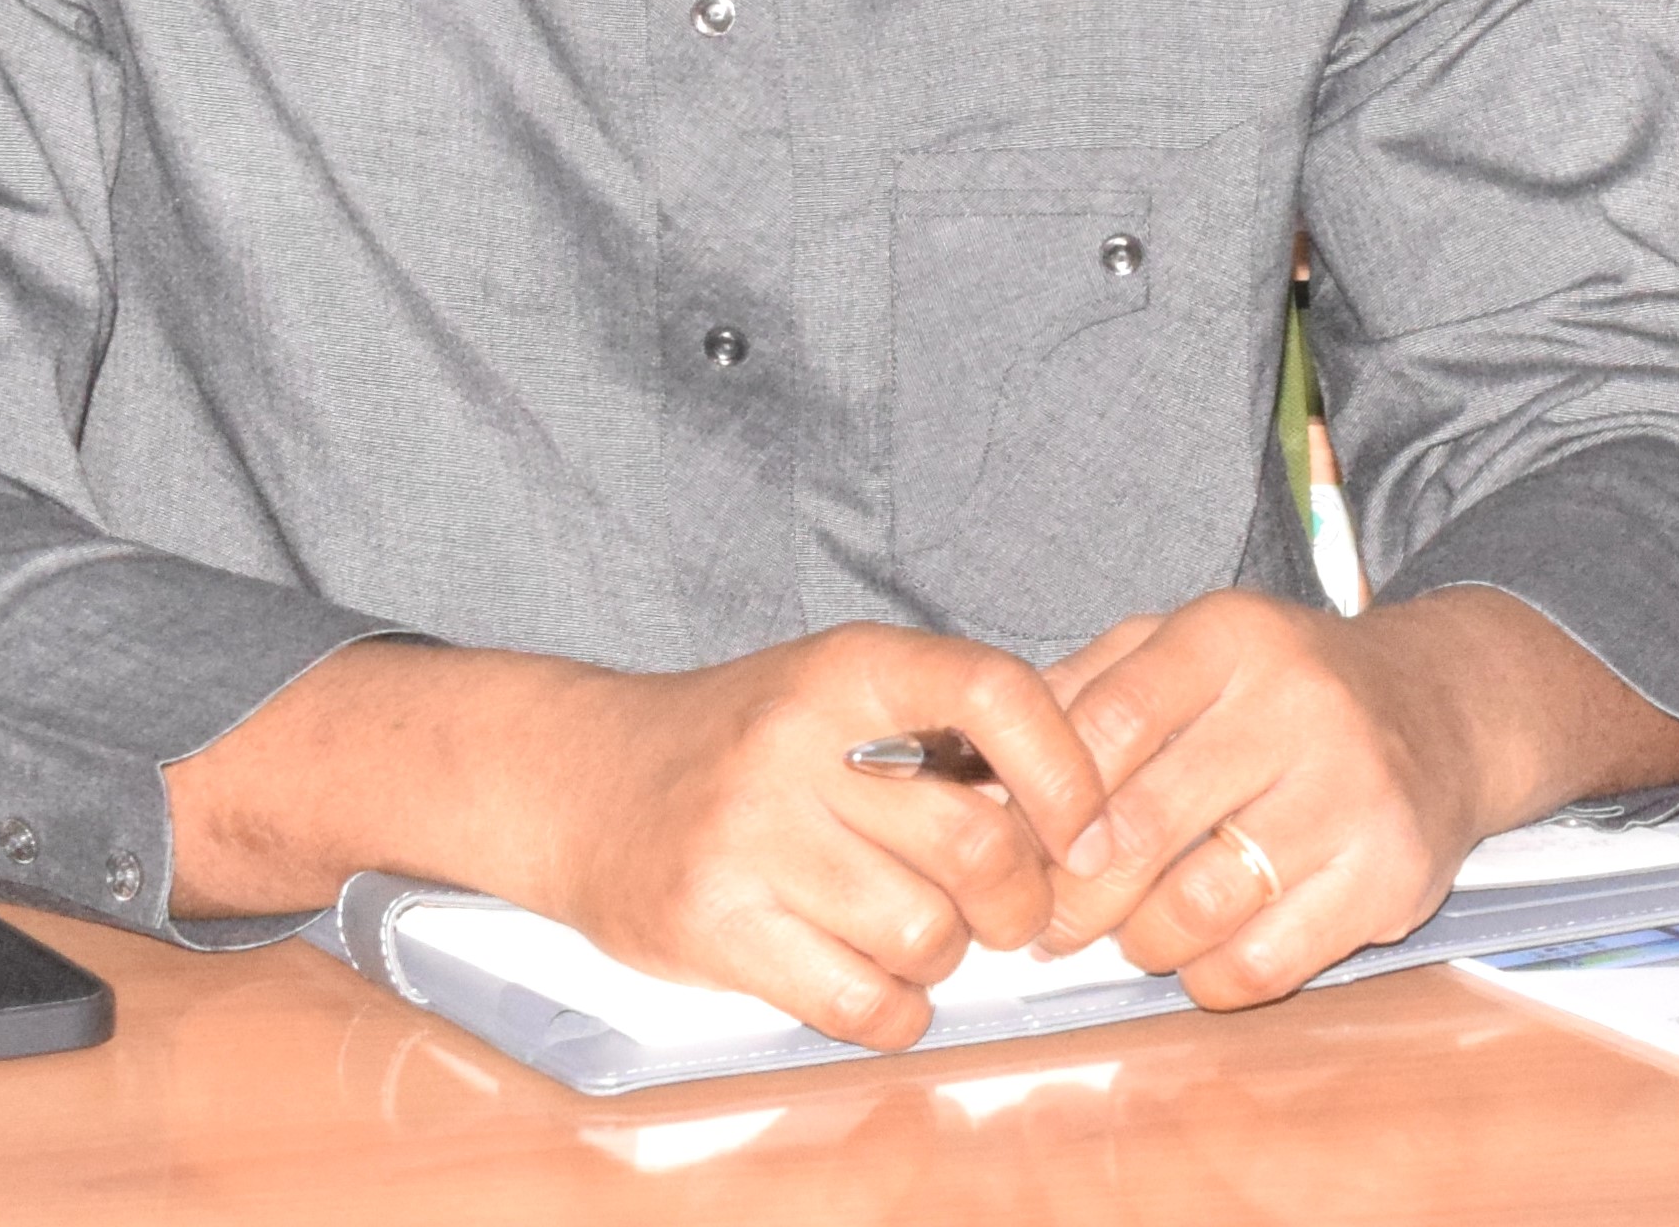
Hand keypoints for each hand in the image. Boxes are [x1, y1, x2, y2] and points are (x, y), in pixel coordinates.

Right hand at [168, 626, 1113, 1050]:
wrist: (581, 783)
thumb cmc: (750, 741)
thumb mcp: (842, 690)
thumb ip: (952, 728)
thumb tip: (1097, 799)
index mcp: (848, 668)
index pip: (995, 692)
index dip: (1068, 767)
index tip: (1088, 825)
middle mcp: (795, 745)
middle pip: (976, 843)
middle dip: (1023, 897)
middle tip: (1016, 910)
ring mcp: (746, 840)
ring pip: (923, 933)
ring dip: (948, 955)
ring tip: (925, 937)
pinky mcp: (709, 929)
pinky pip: (857, 1001)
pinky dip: (896, 1011)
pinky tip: (884, 987)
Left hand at [1025, 587, 1678, 1006]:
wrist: (1447, 712)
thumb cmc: (1282, 691)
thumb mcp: (1186, 650)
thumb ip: (1080, 694)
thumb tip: (972, 780)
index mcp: (1235, 637)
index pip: (1103, 726)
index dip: (1045, 806)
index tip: (1026, 846)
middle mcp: (1301, 704)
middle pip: (1134, 831)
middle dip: (1073, 895)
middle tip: (1057, 917)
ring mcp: (1352, 793)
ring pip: (1188, 912)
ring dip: (1141, 940)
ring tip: (1141, 927)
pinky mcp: (1390, 876)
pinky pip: (1257, 966)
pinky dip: (1209, 976)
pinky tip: (1210, 947)